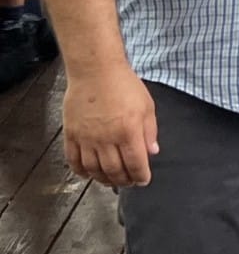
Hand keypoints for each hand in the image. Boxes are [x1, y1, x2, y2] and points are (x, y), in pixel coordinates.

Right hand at [63, 63, 157, 186]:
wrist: (95, 71)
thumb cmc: (124, 85)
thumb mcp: (147, 106)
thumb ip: (150, 131)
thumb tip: (152, 152)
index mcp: (128, 132)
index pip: (135, 164)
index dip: (140, 176)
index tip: (143, 180)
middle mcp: (106, 139)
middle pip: (114, 170)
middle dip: (124, 180)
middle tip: (129, 182)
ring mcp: (86, 138)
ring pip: (94, 169)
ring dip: (103, 179)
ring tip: (111, 180)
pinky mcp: (71, 134)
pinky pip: (73, 160)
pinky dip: (81, 171)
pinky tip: (89, 173)